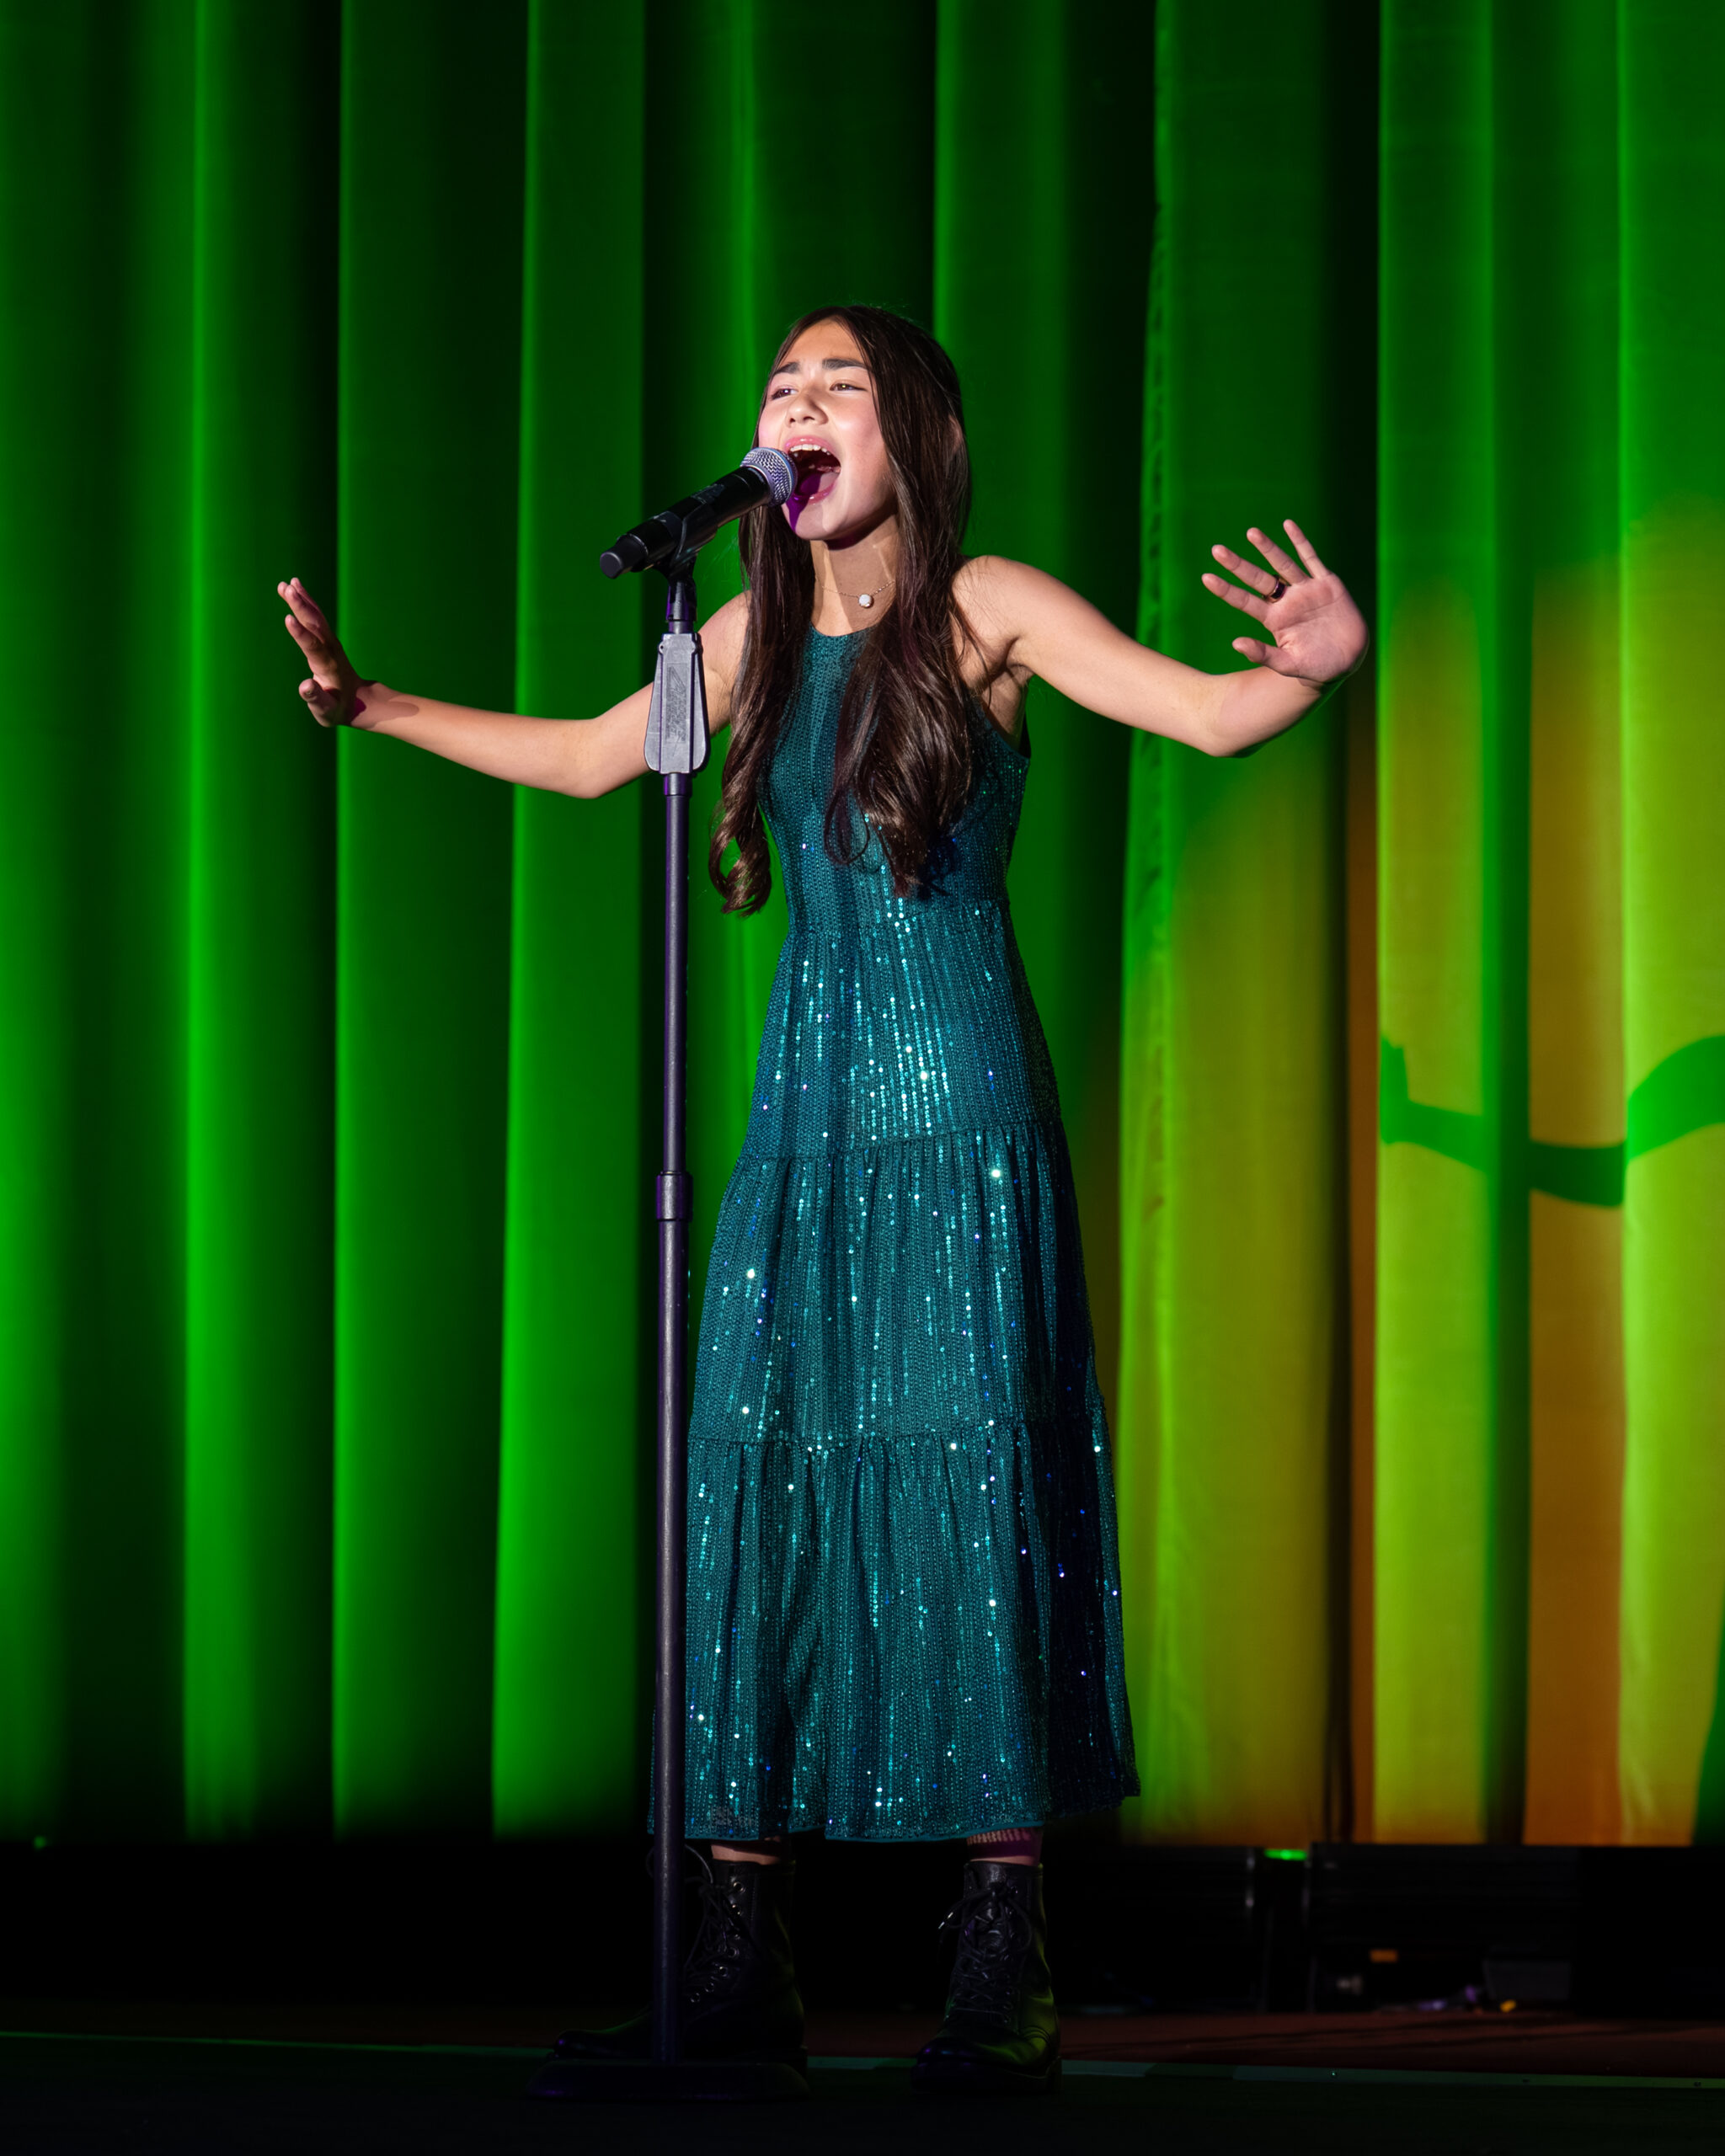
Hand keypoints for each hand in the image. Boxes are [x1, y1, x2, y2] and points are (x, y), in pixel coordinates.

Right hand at [278, 576, 368, 725]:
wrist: (358, 702)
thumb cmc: (337, 709)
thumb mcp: (325, 711)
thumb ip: (315, 699)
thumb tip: (305, 686)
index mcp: (327, 666)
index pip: (312, 646)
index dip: (300, 633)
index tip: (288, 617)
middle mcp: (330, 650)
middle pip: (314, 624)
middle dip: (300, 606)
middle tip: (286, 588)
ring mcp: (330, 642)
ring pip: (316, 616)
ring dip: (302, 599)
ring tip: (286, 583)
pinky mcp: (327, 638)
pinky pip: (316, 616)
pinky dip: (306, 601)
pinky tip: (295, 588)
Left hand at [1201, 521, 1368, 687]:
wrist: (1348, 661)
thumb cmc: (1315, 666)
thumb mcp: (1288, 664)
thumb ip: (1263, 654)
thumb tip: (1235, 643)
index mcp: (1274, 620)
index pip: (1245, 602)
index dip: (1227, 590)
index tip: (1206, 578)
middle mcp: (1287, 602)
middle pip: (1258, 579)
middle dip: (1239, 565)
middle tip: (1217, 550)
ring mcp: (1306, 590)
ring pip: (1283, 565)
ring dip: (1267, 548)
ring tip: (1250, 533)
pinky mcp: (1327, 584)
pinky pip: (1312, 559)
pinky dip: (1301, 542)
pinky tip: (1288, 525)